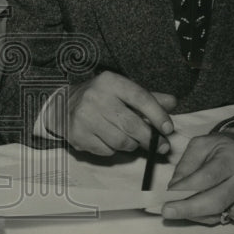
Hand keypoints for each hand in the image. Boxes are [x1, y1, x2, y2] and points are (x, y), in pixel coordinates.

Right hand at [46, 71, 176, 155]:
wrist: (61, 106)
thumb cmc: (99, 98)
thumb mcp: (122, 91)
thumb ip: (148, 98)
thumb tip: (172, 102)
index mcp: (110, 81)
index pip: (140, 98)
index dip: (157, 115)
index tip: (168, 129)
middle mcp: (95, 97)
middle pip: (132, 125)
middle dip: (150, 139)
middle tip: (161, 146)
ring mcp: (84, 117)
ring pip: (121, 142)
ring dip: (131, 145)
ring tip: (128, 139)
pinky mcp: (78, 135)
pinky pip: (107, 151)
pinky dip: (113, 150)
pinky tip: (108, 140)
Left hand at [162, 130, 233, 223]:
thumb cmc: (218, 147)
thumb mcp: (199, 145)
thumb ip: (186, 165)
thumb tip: (174, 188)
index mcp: (232, 157)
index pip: (209, 176)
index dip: (187, 187)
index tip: (169, 193)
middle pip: (216, 201)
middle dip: (188, 208)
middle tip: (167, 211)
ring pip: (218, 213)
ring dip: (193, 214)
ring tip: (175, 210)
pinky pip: (221, 217)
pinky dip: (202, 216)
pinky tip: (191, 210)